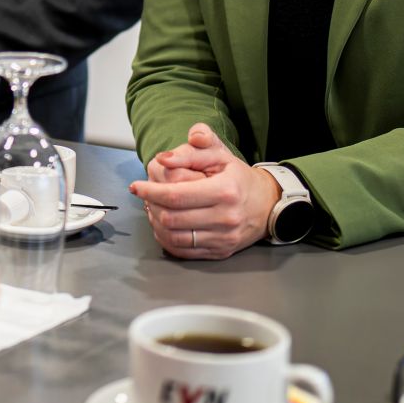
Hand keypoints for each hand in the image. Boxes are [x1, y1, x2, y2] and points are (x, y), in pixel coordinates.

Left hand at [127, 123, 280, 260]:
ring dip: (156, 223)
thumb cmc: (239, 178)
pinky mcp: (219, 251)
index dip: (150, 191)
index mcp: (225, 191)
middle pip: (172, 218)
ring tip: (152, 208)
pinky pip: (184, 251)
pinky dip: (166, 239)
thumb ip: (191, 151)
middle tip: (145, 195)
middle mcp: (225, 218)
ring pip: (174, 237)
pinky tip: (163, 225)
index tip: (136, 186)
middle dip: (151, 205)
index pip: (176, 195)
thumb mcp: (219, 155)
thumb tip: (164, 158)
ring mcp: (223, 238)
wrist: (266, 205)